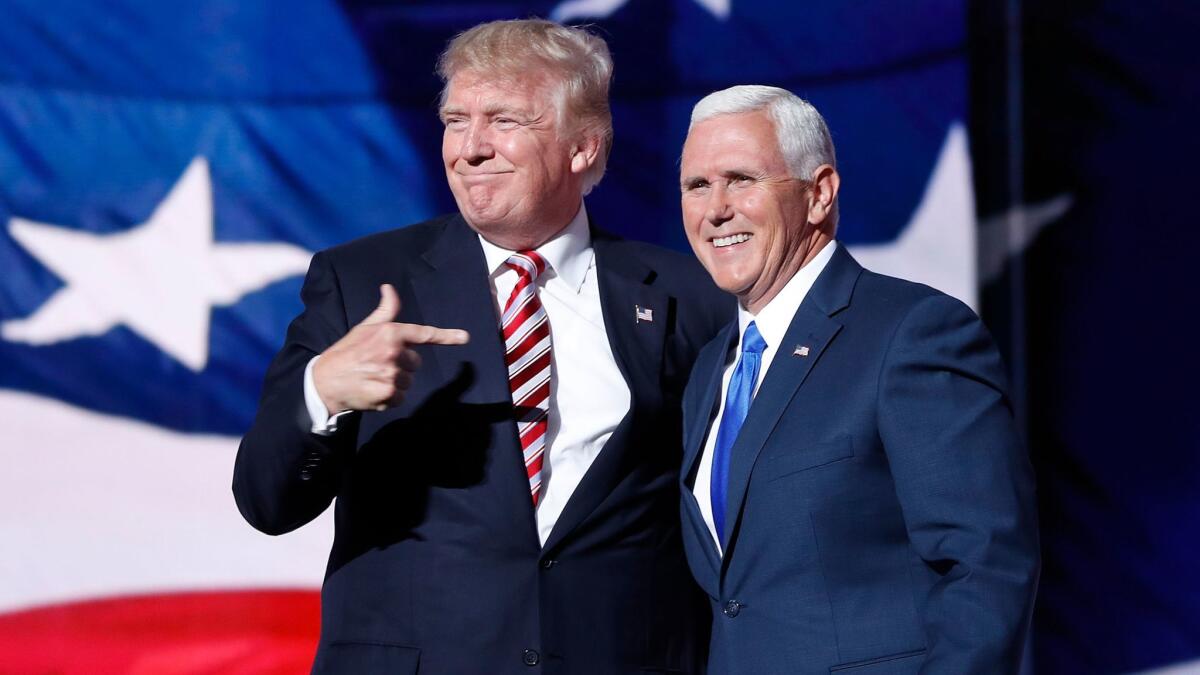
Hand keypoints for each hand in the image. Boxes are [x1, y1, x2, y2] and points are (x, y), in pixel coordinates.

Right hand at [313, 284, 469, 411]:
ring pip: (409, 381)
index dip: (447, 335)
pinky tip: (374, 391)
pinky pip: (401, 397)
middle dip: (402, 365)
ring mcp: (391, 373)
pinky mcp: (388, 393)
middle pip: (416, 363)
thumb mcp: (365, 327)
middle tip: (379, 365)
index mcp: (390, 333)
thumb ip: (385, 310)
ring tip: (374, 378)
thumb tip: (389, 288)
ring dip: (396, 383)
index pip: (424, 334)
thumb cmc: (347, 352)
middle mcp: (393, 352)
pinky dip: (390, 398)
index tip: (465, 337)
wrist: (325, 382)